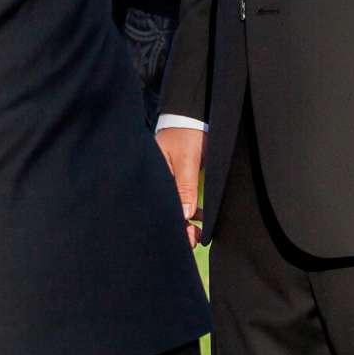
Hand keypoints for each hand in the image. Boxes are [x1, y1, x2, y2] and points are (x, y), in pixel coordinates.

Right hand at [157, 128, 202, 248]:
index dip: (174, 225)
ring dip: (184, 222)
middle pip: (164, 211)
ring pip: (172, 209)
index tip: (188, 238)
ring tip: (198, 232)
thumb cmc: (187, 134)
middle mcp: (157, 182)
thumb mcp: (187, 160)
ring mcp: (165, 182)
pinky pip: (179, 201)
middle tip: (195, 238)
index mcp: (154, 177)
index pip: (160, 208)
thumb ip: (185, 186)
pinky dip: (188, 211)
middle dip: (178, 228)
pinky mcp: (174, 180)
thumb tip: (184, 215)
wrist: (192, 116)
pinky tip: (199, 217)